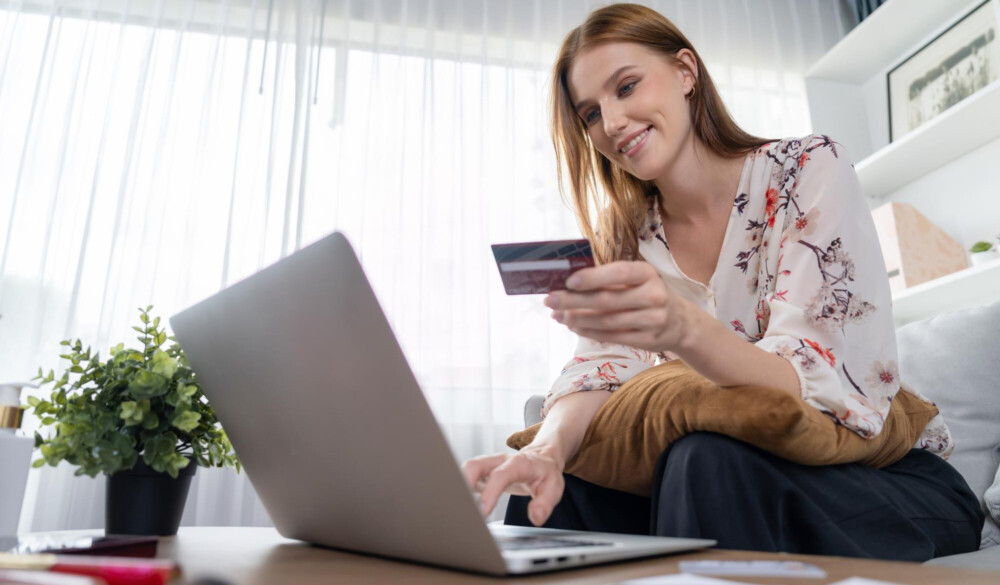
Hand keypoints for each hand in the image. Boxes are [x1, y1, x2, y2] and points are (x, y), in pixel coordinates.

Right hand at [461, 447, 564, 526]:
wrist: (542, 457)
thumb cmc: (545, 473)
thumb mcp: (554, 488)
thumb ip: (545, 503)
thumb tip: (535, 517)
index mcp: (518, 464)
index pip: (501, 475)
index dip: (490, 492)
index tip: (483, 511)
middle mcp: (500, 461)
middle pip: (475, 465)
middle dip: (463, 483)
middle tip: (462, 508)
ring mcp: (489, 464)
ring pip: (467, 468)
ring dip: (459, 485)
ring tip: (459, 507)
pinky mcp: (483, 471)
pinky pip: (467, 475)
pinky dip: (460, 487)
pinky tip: (461, 503)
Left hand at [545, 261, 692, 352]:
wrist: (680, 322)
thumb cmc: (647, 294)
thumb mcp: (636, 280)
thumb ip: (609, 279)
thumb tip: (568, 282)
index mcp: (648, 273)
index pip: (619, 273)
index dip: (593, 277)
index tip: (568, 281)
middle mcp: (654, 295)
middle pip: (607, 300)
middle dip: (574, 301)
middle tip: (550, 300)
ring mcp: (653, 320)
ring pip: (607, 321)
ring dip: (577, 319)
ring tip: (558, 315)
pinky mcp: (648, 340)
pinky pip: (612, 337)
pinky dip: (589, 332)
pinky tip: (574, 327)